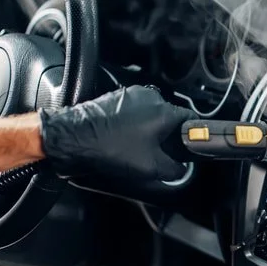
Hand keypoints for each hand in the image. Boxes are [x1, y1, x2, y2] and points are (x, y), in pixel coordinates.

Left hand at [38, 85, 195, 181]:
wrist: (73, 139)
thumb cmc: (109, 150)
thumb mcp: (150, 168)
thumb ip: (174, 170)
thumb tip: (181, 170)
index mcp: (164, 111)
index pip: (192, 119)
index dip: (193, 135)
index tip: (190, 146)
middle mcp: (150, 97)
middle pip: (170, 117)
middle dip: (168, 135)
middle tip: (159, 153)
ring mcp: (131, 95)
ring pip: (151, 115)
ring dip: (149, 129)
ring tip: (136, 147)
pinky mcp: (115, 98)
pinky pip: (133, 112)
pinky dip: (132, 125)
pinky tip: (123, 140)